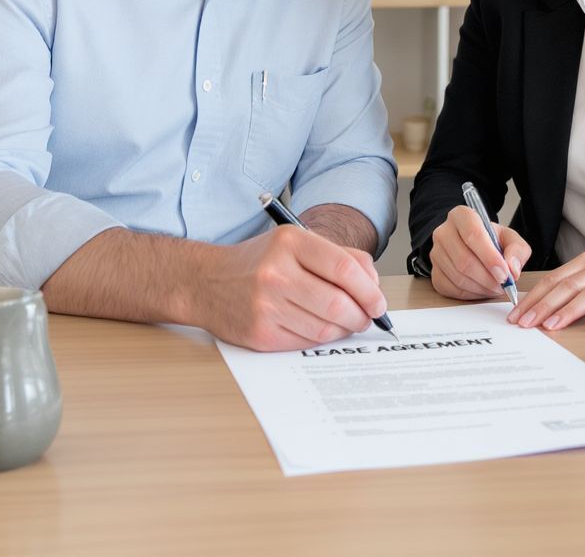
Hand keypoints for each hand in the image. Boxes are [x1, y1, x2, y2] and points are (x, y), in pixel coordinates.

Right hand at [198, 225, 386, 350]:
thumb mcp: (296, 242)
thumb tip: (374, 284)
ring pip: (325, 328)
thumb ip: (339, 256)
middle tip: (367, 317)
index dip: (370, 290)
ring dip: (344, 329)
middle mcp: (276, 273)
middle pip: (338, 303)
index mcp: (290, 242)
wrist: (206, 282)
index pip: (344, 268)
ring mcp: (266, 305)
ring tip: (345, 322)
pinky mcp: (260, 333)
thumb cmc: (258, 261)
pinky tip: (319, 327)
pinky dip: (320, 338)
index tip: (378, 302)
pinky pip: (306, 342)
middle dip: (362, 315)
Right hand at [429, 204, 530, 300]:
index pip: (473, 235)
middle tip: (503, 285)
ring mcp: (436, 253)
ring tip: (495, 287)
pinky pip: (451, 289)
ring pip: (458, 277)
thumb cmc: (491, 240)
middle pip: (464, 260)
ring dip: (481, 288)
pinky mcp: (434, 273)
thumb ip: (517, 250)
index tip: (505, 274)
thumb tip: (512, 269)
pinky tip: (482, 289)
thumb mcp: (509, 238)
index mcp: (462, 216)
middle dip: (488, 278)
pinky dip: (471, 294)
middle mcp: (444, 232)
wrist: (473, 246)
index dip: (490, 257)